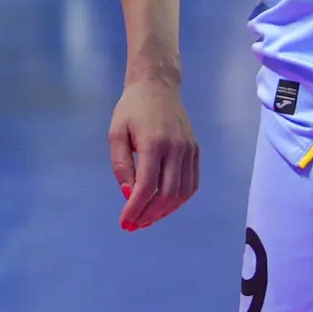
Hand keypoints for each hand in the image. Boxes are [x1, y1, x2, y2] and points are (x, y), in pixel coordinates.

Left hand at [108, 74, 199, 230]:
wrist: (158, 86)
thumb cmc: (131, 109)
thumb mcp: (116, 133)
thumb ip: (121, 165)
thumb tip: (128, 194)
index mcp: (153, 142)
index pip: (146, 186)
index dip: (135, 208)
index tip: (125, 222)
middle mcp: (176, 148)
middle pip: (166, 194)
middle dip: (149, 214)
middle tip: (134, 225)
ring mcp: (189, 150)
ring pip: (182, 193)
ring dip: (164, 212)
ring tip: (147, 219)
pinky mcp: (196, 152)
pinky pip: (191, 184)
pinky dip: (178, 201)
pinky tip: (163, 206)